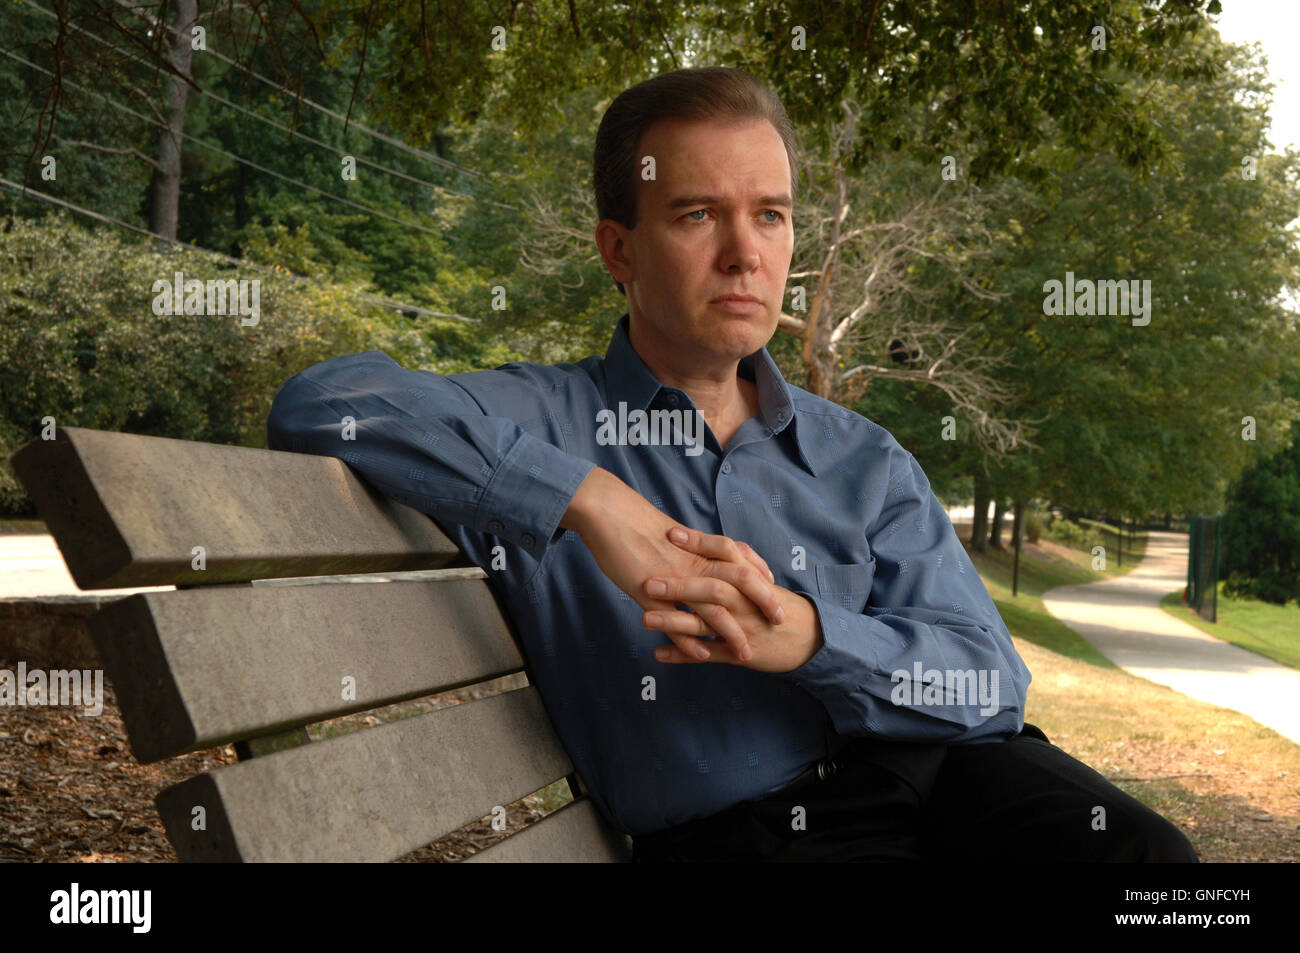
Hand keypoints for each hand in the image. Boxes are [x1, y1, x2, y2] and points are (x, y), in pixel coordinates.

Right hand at [560, 468, 785, 661]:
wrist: (607, 513)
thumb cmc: (634, 521)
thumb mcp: (670, 534)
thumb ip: (690, 547)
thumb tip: (702, 552)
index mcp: (698, 546)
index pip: (741, 559)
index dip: (761, 575)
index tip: (774, 589)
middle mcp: (692, 561)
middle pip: (739, 581)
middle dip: (763, 602)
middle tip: (779, 620)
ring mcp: (673, 579)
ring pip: (712, 607)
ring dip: (732, 632)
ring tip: (745, 652)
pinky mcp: (650, 593)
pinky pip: (675, 622)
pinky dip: (691, 642)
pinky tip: (702, 656)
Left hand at [642, 526, 823, 673]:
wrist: (810, 639)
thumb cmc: (779, 606)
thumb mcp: (764, 581)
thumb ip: (741, 564)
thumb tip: (721, 545)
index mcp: (750, 579)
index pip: (725, 553)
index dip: (699, 543)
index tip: (671, 533)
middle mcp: (745, 602)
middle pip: (711, 588)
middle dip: (679, 585)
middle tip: (648, 580)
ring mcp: (741, 628)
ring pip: (705, 623)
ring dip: (673, 621)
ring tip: (644, 618)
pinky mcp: (739, 653)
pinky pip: (708, 654)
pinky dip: (683, 654)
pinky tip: (658, 653)